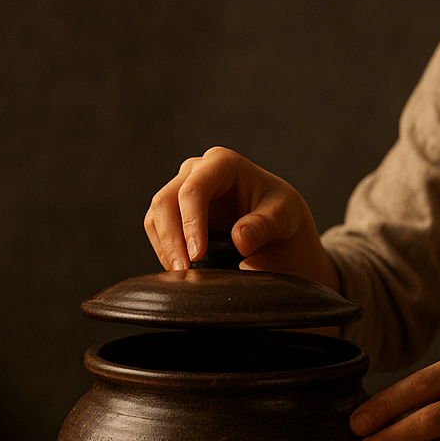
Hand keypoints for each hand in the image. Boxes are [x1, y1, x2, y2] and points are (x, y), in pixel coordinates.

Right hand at [144, 146, 338, 289]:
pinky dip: (165, 251)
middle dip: (172, 239)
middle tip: (183, 273)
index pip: (194, 189)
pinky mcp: (175, 212)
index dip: (191, 223)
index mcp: (223, 164)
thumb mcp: (283, 218)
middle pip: (166, 201)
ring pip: (156, 216)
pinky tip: (182, 271)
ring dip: (165, 248)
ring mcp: (182, 189)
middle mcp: (197, 171)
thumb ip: (263, 226)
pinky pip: (157, 230)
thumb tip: (240, 239)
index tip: (197, 255)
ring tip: (182, 277)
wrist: (277, 228)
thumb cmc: (281, 215)